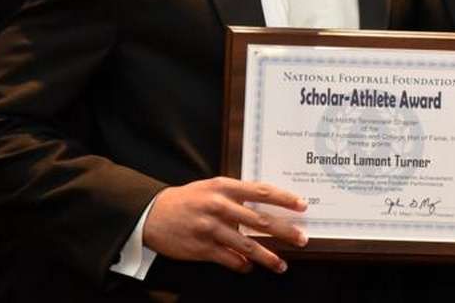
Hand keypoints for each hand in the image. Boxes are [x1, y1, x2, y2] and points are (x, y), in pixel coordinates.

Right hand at [142, 176, 307, 272]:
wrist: (153, 213)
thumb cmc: (188, 199)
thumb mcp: (212, 187)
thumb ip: (237, 194)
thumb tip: (266, 204)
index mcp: (224, 187)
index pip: (261, 191)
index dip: (284, 198)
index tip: (302, 205)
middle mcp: (220, 206)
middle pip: (259, 220)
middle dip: (284, 231)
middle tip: (302, 238)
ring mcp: (210, 228)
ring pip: (246, 245)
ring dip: (267, 256)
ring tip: (281, 265)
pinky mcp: (201, 248)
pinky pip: (228, 259)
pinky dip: (242, 265)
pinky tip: (250, 268)